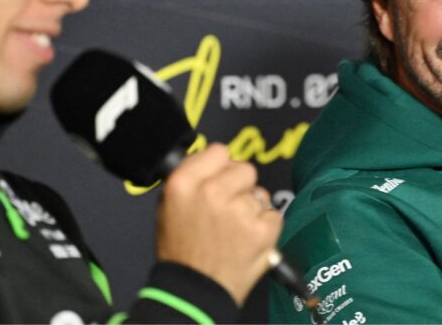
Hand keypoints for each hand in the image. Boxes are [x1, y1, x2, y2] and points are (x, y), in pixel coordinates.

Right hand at [155, 143, 282, 305]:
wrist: (194, 291)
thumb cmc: (181, 252)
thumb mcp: (168, 207)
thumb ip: (191, 179)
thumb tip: (211, 162)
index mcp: (184, 183)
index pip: (218, 151)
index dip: (220, 166)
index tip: (219, 178)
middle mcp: (212, 191)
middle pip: (245, 169)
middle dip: (240, 186)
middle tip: (227, 209)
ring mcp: (239, 210)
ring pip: (260, 193)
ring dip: (252, 208)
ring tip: (234, 231)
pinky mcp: (262, 229)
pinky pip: (273, 214)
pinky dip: (265, 227)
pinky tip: (247, 240)